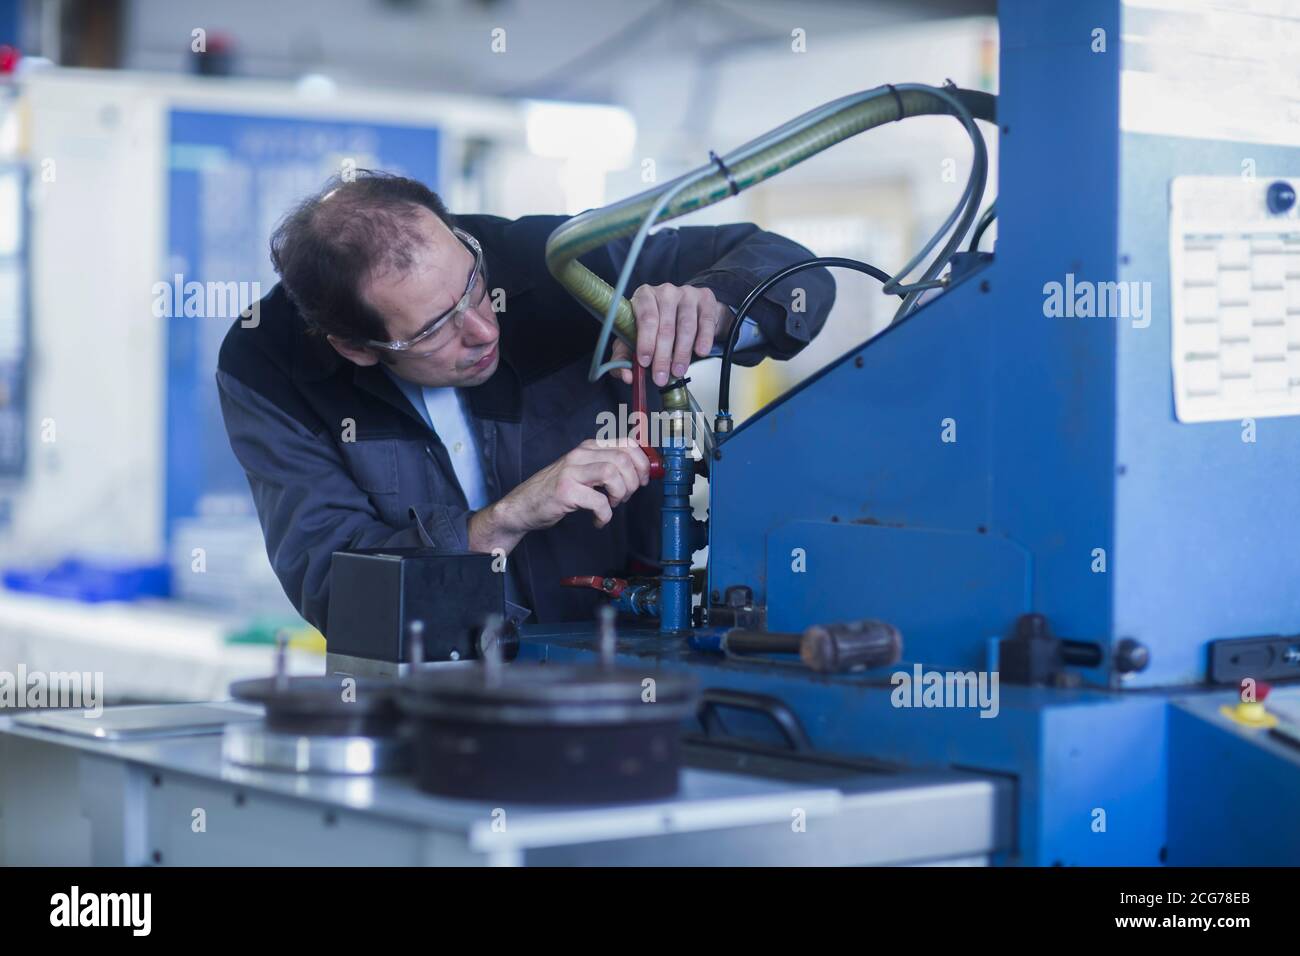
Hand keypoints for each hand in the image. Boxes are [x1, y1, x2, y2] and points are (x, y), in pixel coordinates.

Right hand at [469, 439, 650, 552]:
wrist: (524, 506)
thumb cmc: (558, 490)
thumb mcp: (584, 471)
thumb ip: (608, 467)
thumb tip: (641, 473)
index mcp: (588, 447)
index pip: (627, 443)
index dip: (642, 462)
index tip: (643, 480)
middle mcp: (580, 454)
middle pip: (623, 460)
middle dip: (633, 483)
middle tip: (625, 497)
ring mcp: (571, 472)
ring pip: (612, 474)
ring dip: (620, 495)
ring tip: (611, 505)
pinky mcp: (566, 491)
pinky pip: (599, 502)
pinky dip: (604, 515)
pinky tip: (598, 520)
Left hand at [610, 283, 728, 386]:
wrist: (687, 311)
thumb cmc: (658, 326)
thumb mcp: (635, 338)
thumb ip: (625, 357)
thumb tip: (627, 376)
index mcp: (644, 296)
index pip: (646, 318)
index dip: (645, 342)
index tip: (645, 362)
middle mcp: (665, 292)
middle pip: (665, 326)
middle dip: (663, 356)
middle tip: (661, 377)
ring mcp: (687, 294)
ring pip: (686, 325)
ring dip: (682, 352)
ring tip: (678, 371)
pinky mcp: (705, 299)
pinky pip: (706, 321)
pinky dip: (704, 339)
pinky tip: (700, 351)